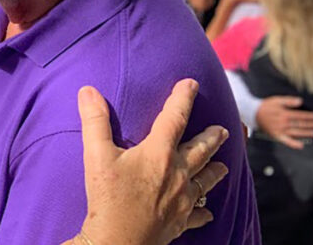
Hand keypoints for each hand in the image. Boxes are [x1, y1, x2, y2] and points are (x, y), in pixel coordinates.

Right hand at [78, 79, 228, 244]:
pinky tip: (208, 212)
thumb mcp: (96, 155)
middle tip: (224, 129)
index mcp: (158, 153)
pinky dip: (204, 212)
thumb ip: (95, 121)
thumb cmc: (107, 198)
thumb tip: (88, 91)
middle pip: (201, 150)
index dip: (183, 97)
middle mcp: (177, 174)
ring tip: (224, 166)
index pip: (175, 117)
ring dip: (215, 171)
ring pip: (206, 181)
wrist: (117, 242)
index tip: (191, 83)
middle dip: (212, 137)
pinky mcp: (180, 222)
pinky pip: (198, 215)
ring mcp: (182, 199)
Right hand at [255, 96, 312, 148]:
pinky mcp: (276, 135)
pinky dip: (293, 144)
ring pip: (296, 132)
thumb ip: (289, 101)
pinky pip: (286, 141)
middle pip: (300, 124)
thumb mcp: (276, 100)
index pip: (300, 115)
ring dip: (306, 133)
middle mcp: (283, 123)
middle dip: (311, 125)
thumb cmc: (265, 106)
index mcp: (284, 113)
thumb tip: (300, 101)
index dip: (310, 116)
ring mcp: (280, 130)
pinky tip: (300, 145)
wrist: (252, 113)